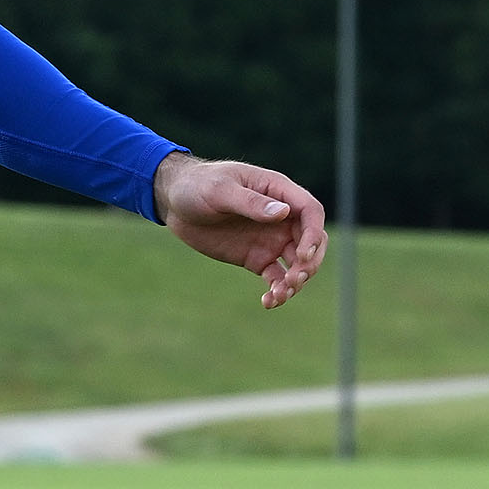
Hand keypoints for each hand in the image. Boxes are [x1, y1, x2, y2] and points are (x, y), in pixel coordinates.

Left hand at [154, 151, 327, 308]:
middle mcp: (281, 217)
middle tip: (294, 279)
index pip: (311, 212)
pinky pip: (276, 278)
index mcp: (278, 192)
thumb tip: (283, 212)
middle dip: (310, 263)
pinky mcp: (257, 259)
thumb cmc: (198, 185)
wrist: (175, 202)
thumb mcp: (221, 191)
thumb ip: (251, 203)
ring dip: (297, 281)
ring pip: (298, 264)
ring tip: (279, 295)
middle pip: (313, 241)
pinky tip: (269, 302)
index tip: (302, 255)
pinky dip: (278, 291)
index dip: (313, 234)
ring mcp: (271, 239)